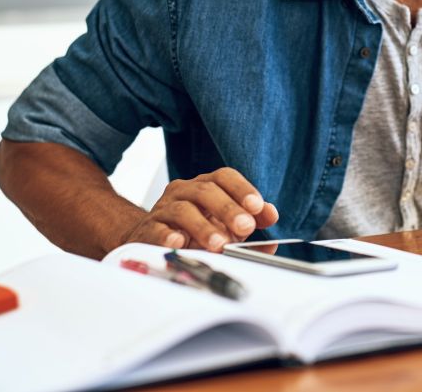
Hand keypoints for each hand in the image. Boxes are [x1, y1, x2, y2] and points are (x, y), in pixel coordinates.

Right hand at [118, 168, 278, 251]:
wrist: (152, 237)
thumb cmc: (194, 229)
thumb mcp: (225, 225)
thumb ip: (250, 222)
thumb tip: (272, 214)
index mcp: (205, 185)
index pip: (224, 177)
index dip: (242, 189)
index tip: (257, 207)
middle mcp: (184, 191)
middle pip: (206, 191)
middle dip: (228, 209)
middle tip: (244, 227)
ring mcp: (165, 208)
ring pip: (183, 210)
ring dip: (204, 227)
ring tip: (220, 244)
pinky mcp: (149, 229)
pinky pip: (157, 229)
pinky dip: (168, 236)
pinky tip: (179, 242)